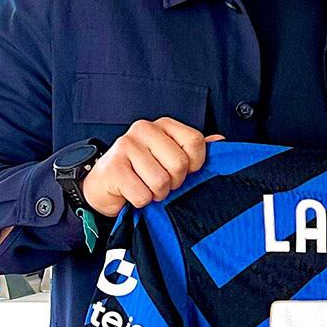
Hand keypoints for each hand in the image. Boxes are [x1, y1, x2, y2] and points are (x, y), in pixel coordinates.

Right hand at [81, 117, 213, 215]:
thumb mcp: (170, 157)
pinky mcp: (113, 167)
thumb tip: (220, 141)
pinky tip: (132, 192)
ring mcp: (126, 146)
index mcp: (163, 125)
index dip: (194, 164)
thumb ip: (194, 150)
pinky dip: (141, 201)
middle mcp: (144, 129)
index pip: (195, 141)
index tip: (184, 171)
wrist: (105, 184)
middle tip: (161, 182)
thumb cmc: (142, 171)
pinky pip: (142, 195)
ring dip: (156, 194)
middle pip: (179, 164)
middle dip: (174, 182)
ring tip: (146, 186)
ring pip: (161, 182)